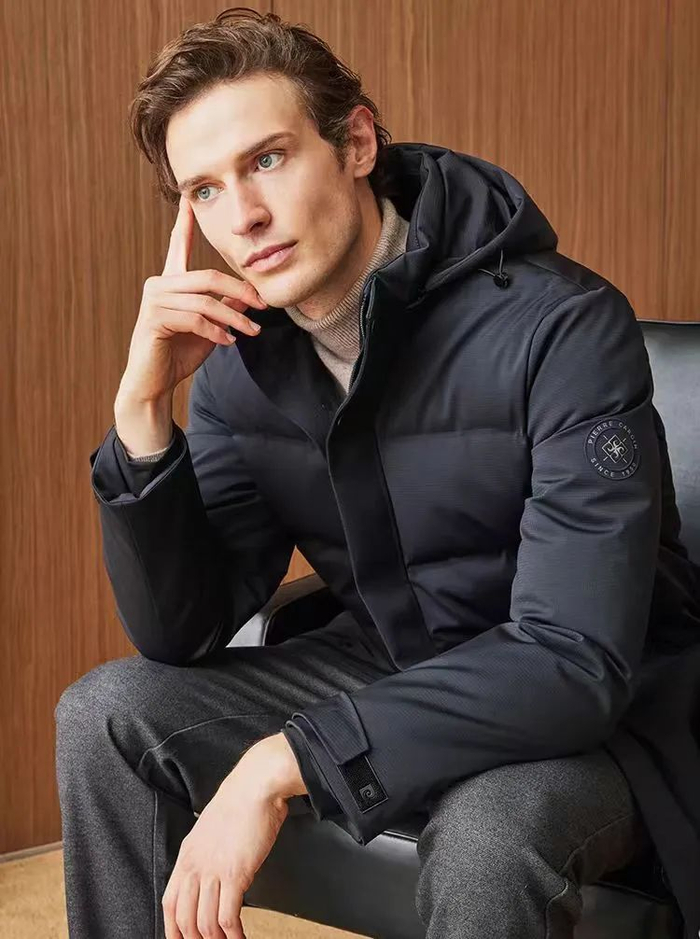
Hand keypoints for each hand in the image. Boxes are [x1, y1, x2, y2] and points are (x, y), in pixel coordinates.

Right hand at [119, 195, 267, 406]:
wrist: (154, 383)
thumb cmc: (178, 353)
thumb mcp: (209, 327)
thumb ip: (223, 306)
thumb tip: (247, 293)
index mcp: (171, 282)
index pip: (179, 245)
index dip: (185, 221)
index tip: (190, 197)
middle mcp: (159, 285)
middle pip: (208, 277)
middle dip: (241, 290)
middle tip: (264, 305)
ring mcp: (154, 301)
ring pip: (205, 302)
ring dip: (234, 318)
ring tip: (252, 331)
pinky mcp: (154, 319)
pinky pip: (195, 320)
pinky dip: (217, 332)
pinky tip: (228, 342)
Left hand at [162, 734, 304, 937]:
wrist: (255, 786)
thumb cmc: (240, 803)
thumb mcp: (211, 828)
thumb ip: (206, 853)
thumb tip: (211, 873)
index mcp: (187, 854)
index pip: (170, 902)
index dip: (173, 928)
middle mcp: (195, 865)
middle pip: (184, 918)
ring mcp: (214, 871)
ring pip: (205, 923)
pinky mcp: (235, 874)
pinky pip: (228, 917)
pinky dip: (233, 934)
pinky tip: (240, 937)